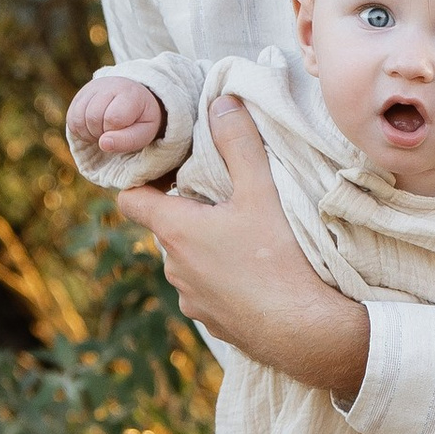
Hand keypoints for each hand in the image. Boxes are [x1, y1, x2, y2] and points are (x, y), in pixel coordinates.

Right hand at [65, 67, 163, 166]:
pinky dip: (80, 130)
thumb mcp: (145, 132)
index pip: (113, 118)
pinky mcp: (80, 95)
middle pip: (93, 117)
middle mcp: (109, 86)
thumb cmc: (140, 119)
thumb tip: (103, 144)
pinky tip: (93, 129)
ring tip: (103, 132)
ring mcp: (92, 88)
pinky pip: (71, 118)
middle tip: (112, 134)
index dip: (115, 133)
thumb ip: (128, 140)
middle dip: (101, 133)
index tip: (123, 132)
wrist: (134, 97)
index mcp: (130, 95)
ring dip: (89, 133)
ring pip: (78, 118)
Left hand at [118, 97, 371, 395]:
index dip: (142, 181)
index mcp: (176, 230)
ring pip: (188, 262)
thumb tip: (221, 102)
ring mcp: (190, 299)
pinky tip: (256, 277)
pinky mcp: (212, 322)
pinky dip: (223, 281)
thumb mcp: (262, 191)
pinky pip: (208, 292)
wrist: (303, 331)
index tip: (166, 171)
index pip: (131, 199)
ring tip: (246, 241)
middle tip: (225, 200)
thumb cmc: (279, 259)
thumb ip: (239, 143)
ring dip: (207, 249)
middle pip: (167, 228)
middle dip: (189, 212)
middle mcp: (173, 267)